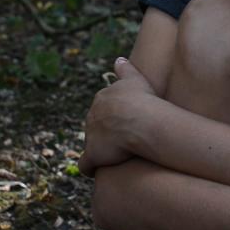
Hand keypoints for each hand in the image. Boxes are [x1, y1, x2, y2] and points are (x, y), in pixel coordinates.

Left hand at [78, 57, 157, 176]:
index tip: (124, 123)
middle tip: (123, 140)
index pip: (103, 109)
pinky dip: (91, 168)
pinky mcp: (93, 154)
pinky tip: (98, 170)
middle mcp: (92, 116)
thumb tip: (118, 58)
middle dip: (105, 133)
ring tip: (116, 157)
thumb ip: (125, 69)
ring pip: (93, 144)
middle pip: (96, 126)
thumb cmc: (143, 99)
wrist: (141, 119)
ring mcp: (91, 136)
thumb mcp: (135, 78)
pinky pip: (86, 165)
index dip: (113, 117)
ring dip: (101, 150)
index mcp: (101, 99)